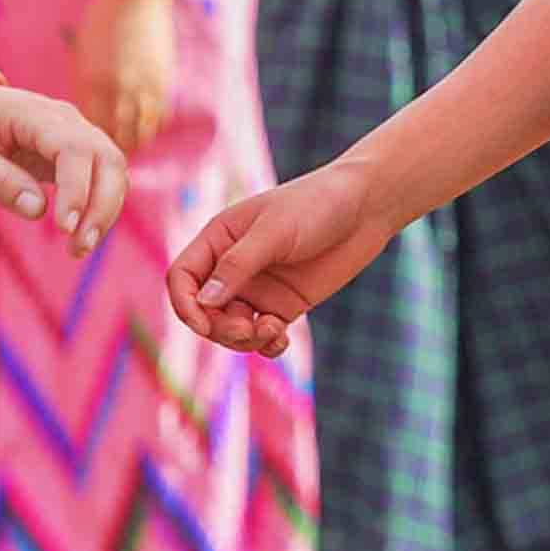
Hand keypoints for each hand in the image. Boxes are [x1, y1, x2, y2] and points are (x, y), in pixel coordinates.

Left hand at [0, 73, 125, 248]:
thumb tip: (37, 210)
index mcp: (33, 114)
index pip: (73, 149)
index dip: (77, 189)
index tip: (64, 228)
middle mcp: (65, 119)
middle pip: (107, 158)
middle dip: (102, 206)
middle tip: (78, 248)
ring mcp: (75, 131)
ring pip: (113, 168)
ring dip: (105, 210)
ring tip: (78, 249)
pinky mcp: (75, 149)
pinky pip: (102, 175)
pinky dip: (100, 205)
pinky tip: (81, 233)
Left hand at [72, 0, 177, 156]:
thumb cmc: (102, 19)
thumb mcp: (82, 52)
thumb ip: (85, 84)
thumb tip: (87, 114)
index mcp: (91, 81)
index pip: (89, 129)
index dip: (89, 146)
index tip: (86, 157)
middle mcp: (117, 89)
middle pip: (115, 139)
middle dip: (111, 154)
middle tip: (108, 164)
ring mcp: (143, 86)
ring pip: (140, 133)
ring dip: (135, 144)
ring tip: (127, 153)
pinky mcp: (164, 81)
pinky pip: (159, 117)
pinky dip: (152, 127)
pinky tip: (146, 129)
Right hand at [169, 166, 400, 357]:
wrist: (366, 208)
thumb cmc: (317, 206)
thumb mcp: (274, 232)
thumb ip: (238, 265)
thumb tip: (203, 303)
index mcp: (219, 239)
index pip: (182, 277)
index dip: (184, 304)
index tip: (204, 323)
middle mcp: (233, 266)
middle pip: (205, 311)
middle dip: (220, 328)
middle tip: (249, 330)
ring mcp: (258, 288)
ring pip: (231, 329)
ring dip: (243, 340)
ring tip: (272, 331)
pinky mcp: (284, 305)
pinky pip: (261, 336)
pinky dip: (265, 345)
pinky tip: (281, 340)